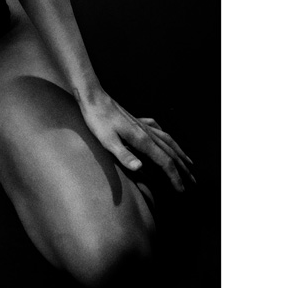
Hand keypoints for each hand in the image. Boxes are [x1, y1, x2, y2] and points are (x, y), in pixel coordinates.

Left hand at [77, 91, 194, 191]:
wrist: (93, 97)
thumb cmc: (97, 119)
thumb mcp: (107, 140)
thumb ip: (124, 155)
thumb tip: (140, 169)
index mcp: (142, 140)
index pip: (164, 162)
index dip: (174, 177)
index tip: (182, 190)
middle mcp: (147, 132)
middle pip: (171, 153)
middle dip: (183, 169)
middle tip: (193, 183)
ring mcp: (143, 125)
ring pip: (168, 141)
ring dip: (180, 154)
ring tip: (189, 163)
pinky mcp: (137, 121)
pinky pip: (158, 130)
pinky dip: (166, 137)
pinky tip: (166, 138)